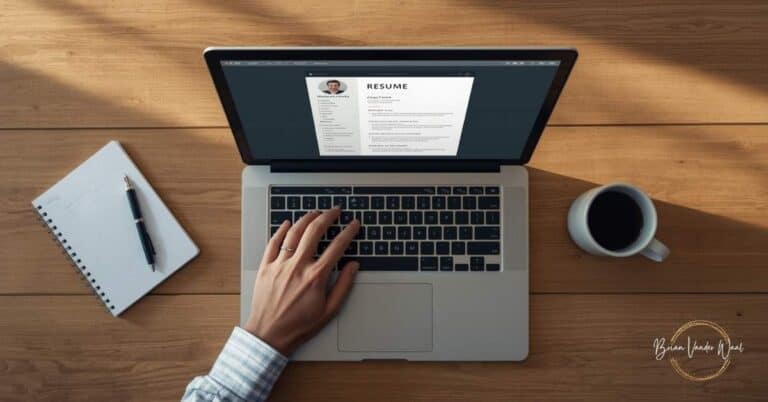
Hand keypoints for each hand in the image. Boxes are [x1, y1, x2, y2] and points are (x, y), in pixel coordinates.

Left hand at [243, 207, 360, 354]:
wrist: (269, 335)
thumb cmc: (299, 326)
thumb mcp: (329, 310)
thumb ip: (344, 285)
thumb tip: (354, 266)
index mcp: (316, 277)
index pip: (337, 246)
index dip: (348, 232)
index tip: (354, 224)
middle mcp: (298, 266)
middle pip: (314, 231)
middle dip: (328, 216)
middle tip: (335, 211)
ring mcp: (280, 265)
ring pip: (294, 232)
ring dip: (306, 218)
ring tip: (315, 212)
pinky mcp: (265, 267)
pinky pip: (273, 242)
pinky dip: (281, 230)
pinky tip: (287, 223)